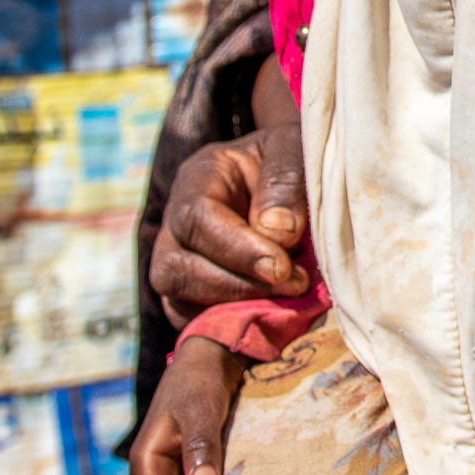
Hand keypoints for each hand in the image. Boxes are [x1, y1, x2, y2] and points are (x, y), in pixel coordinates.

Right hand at [150, 123, 308, 329]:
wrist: (300, 177)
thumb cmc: (296, 157)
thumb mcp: (295, 148)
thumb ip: (285, 180)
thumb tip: (277, 233)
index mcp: (199, 177)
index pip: (195, 218)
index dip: (237, 249)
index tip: (282, 267)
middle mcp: (178, 223)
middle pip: (174, 269)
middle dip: (235, 287)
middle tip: (295, 286)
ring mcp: (181, 262)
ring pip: (178, 303)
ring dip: (235, 310)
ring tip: (289, 298)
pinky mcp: (194, 296)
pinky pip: (195, 324)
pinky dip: (232, 326)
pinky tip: (275, 314)